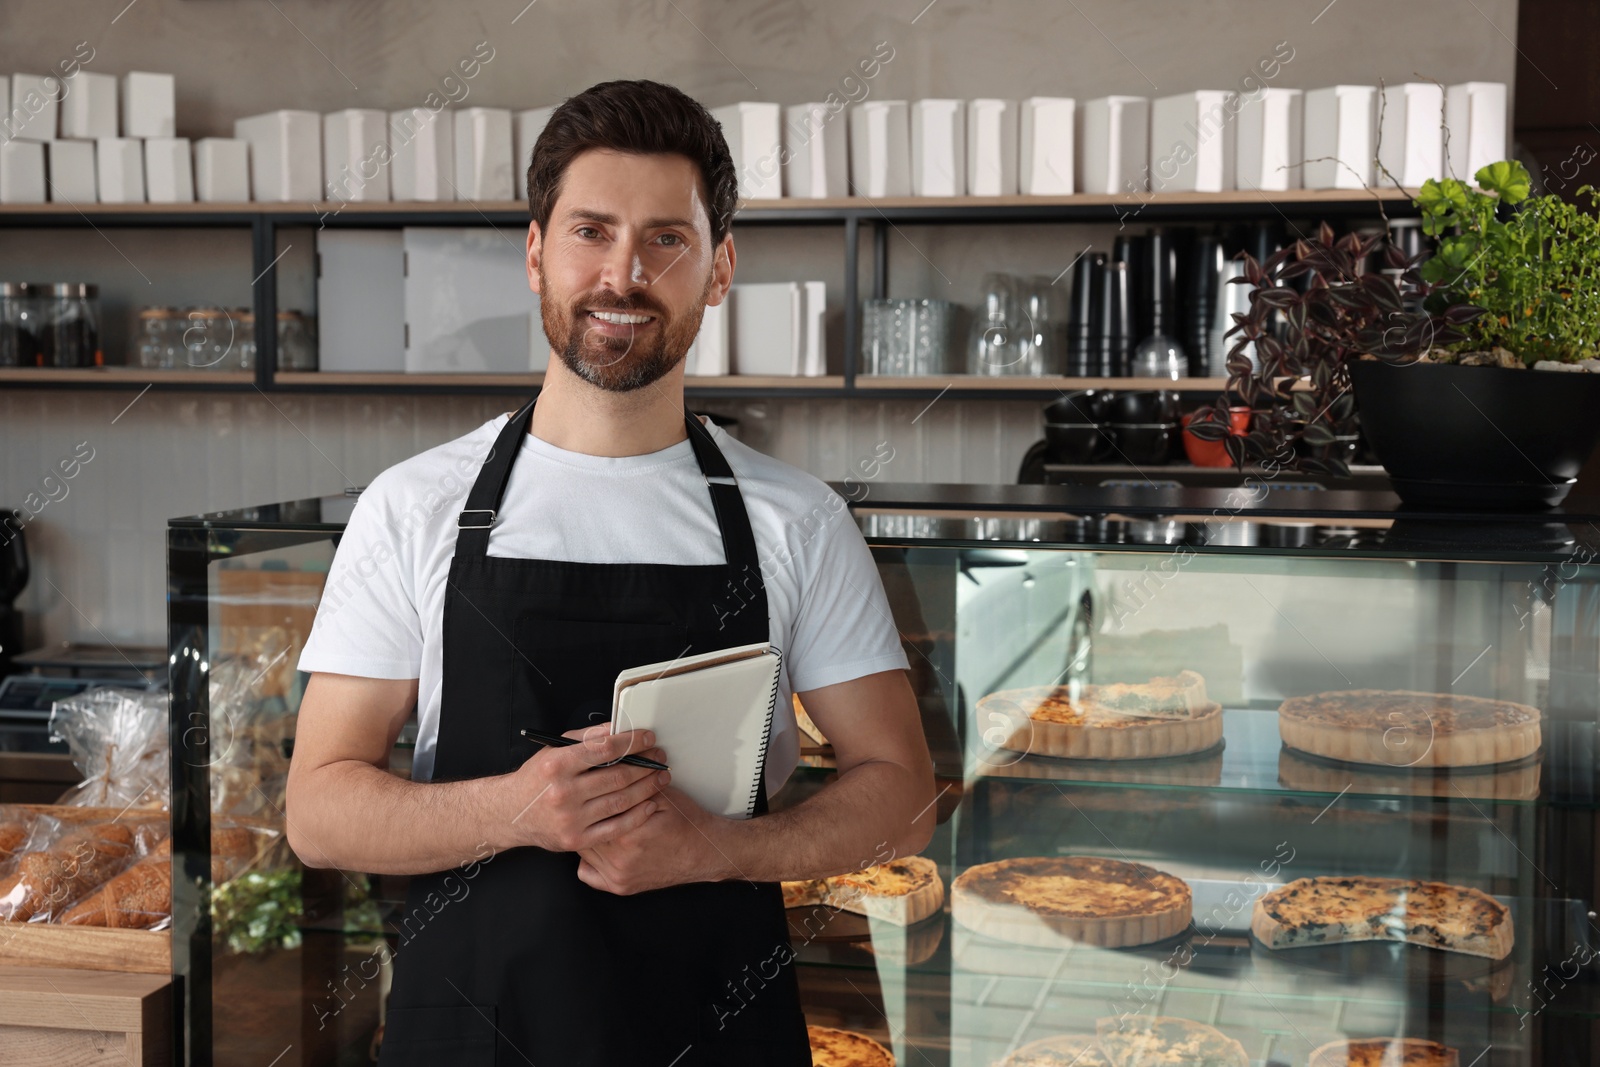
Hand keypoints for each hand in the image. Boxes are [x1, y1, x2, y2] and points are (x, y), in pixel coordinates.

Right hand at [496, 725, 668, 852]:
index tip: (649, 738)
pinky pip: (616, 827)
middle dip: (646, 765)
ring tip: (661, 777)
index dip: (632, 742)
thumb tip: (618, 728)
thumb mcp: (555, 750)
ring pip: (620, 801)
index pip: (605, 749)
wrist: (511, 813)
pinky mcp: (577, 839)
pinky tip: (650, 804)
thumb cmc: (537, 779)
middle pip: (617, 776)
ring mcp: (570, 819)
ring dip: (647, 788)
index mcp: (557, 765)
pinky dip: (637, 815)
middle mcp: (563, 792)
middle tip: (661, 758)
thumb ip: (587, 738)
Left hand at [576, 786, 737, 894]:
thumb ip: (633, 785)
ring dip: (585, 834)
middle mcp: (618, 859)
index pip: (590, 811)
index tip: (586, 788)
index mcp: (627, 833)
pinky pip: (587, 874)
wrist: (704, 852)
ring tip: (591, 819)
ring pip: (583, 851)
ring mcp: (617, 876)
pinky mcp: (619, 887)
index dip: (588, 796)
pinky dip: (589, 861)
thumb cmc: (685, 823)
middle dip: (584, 815)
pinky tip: (598, 846)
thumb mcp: (662, 795)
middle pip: (583, 831)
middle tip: (585, 802)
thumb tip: (608, 767)